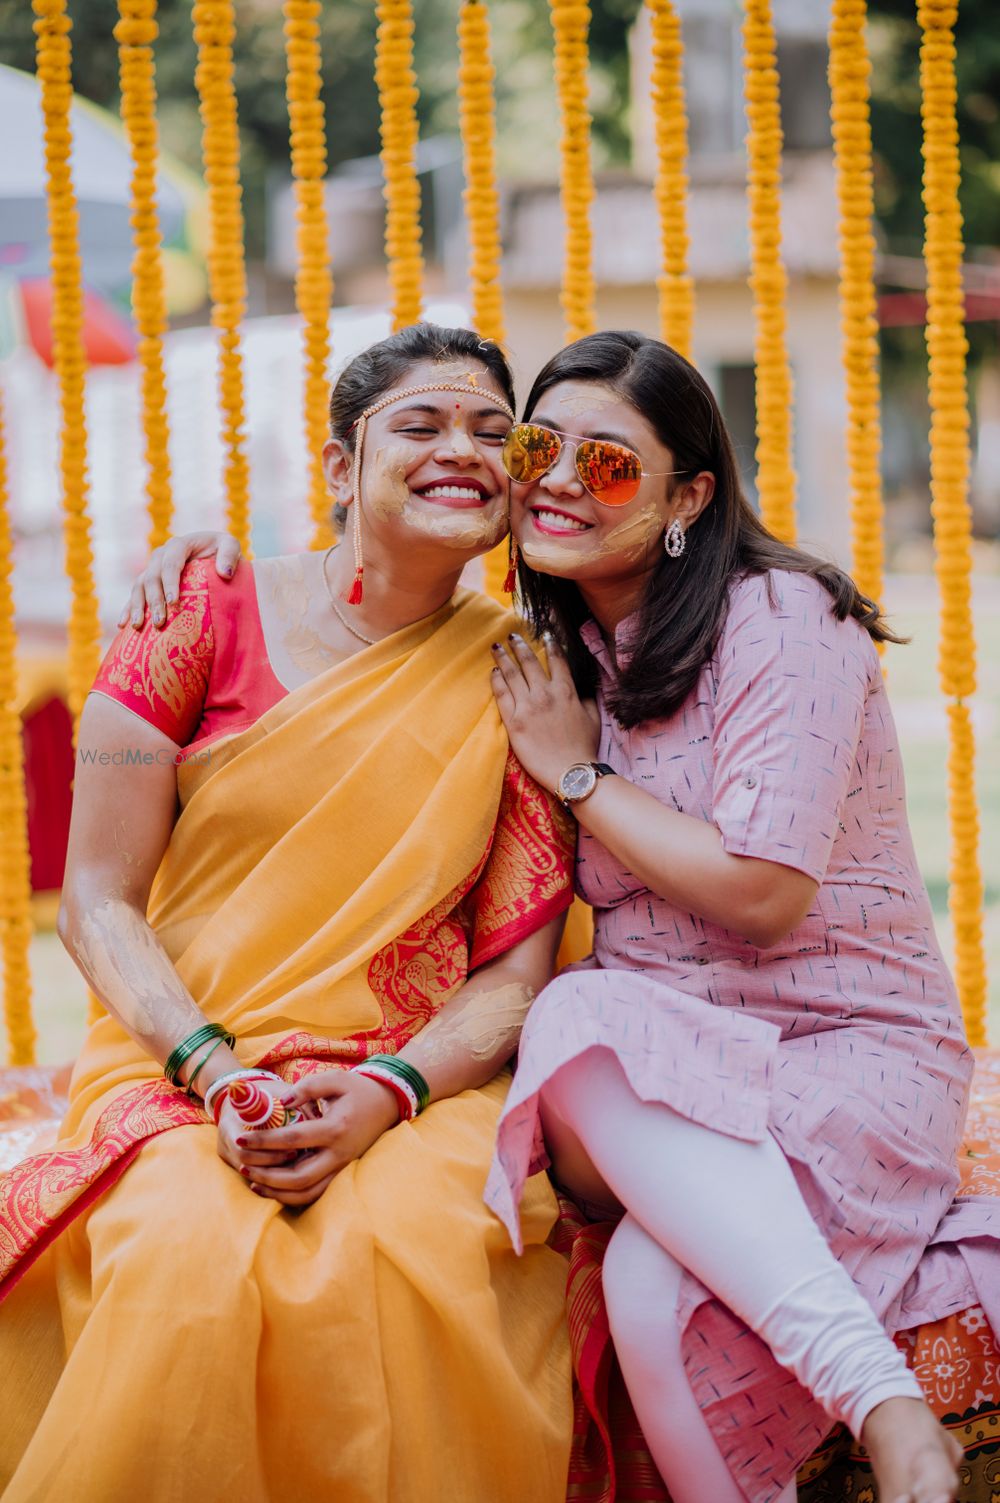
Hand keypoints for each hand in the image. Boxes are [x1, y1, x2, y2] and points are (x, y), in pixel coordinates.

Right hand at [118, 531, 242, 629]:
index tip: (174, 603)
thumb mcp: (229, 546)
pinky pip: (135, 595)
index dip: (170, 582)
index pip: (171, 563)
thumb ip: (229, 554)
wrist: (211, 555)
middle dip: (154, 600)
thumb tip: (224, 573)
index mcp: (179, 545)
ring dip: (137, 607)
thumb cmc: (222, 552)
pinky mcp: (148, 582)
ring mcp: (152, 569)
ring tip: (138, 626)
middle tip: (160, 622)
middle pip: (152, 577)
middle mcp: (161, 555)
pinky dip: (128, 609)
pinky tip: (124, 625)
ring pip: (139, 587)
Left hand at [227, 1070, 400, 1207]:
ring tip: (252, 1182)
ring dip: (276, 1191)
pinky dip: (292, 1196)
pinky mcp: (342, 1172)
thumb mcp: (335, 1079)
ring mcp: (342, 1166)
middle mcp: (339, 1153)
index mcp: (335, 1128)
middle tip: (242, 1164)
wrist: (388, 1103)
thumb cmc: (359, 1089)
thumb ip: (308, 1087)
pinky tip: (272, 1188)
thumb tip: (284, 1102)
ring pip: (306, 1192)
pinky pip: (315, 1193)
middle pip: (297, 1176)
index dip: (263, 1141)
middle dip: (266, 1175)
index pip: (292, 1139)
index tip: (240, 1139)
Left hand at [491, 632, 600, 794]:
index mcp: (566, 691)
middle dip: (519, 646)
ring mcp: (528, 706)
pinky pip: (501, 695)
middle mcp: (545, 693)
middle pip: (529, 662)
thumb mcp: (593, 717)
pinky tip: (493, 672)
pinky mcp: (514, 722)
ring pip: (512, 674)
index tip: (545, 633)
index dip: (550, 643)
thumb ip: (585, 698)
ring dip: (504, 658)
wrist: (570, 771)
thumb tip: (582, 687)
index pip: (556, 660)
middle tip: (512, 636)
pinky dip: (496, 680)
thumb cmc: (584, 746)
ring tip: (496, 647)